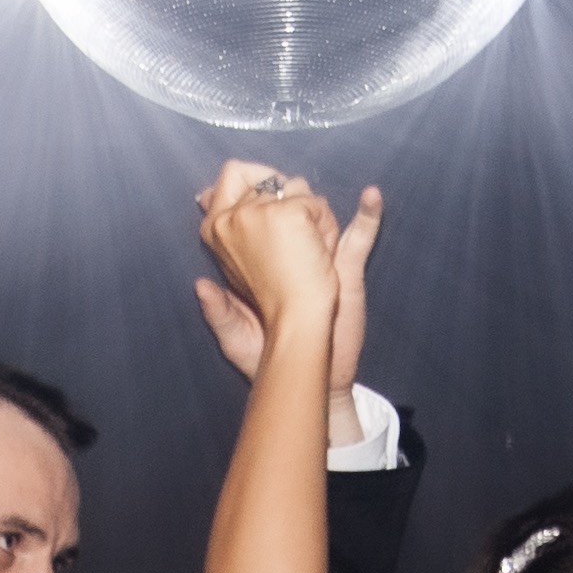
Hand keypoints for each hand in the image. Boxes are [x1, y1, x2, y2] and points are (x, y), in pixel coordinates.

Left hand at [193, 176, 384, 446]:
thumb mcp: (234, 337)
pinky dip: (368, 214)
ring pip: (316, 211)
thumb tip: (201, 286)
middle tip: (276, 218)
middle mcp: (284, 249)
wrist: (308, 377)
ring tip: (311, 236)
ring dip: (313, 211)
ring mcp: (317, 254)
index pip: (242, 211)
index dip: (237, 195)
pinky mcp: (347, 268)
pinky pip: (361, 236)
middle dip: (276, 197)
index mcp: (253, 257)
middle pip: (279, 200)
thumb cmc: (266, 359)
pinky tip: (371, 196)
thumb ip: (218, 313)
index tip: (233, 201)